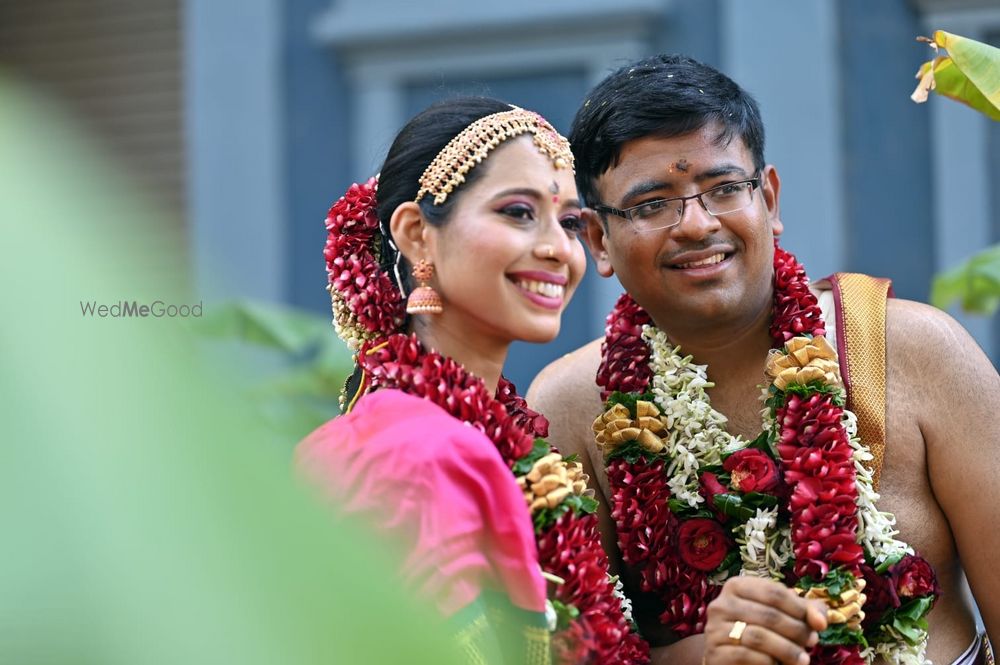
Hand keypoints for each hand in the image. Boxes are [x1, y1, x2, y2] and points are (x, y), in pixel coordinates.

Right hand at [703, 576, 826, 664]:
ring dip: (787, 650)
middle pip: (768, 615)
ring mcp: (714, 628)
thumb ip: (805, 611)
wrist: (731, 657)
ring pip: (758, 636)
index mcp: (736, 586)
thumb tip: (821, 621)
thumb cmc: (762, 630)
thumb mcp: (782, 615)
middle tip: (812, 643)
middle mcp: (721, 604)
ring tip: (803, 659)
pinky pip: (746, 656)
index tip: (819, 626)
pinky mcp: (714, 652)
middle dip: (797, 631)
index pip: (774, 592)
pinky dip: (769, 662)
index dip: (801, 609)